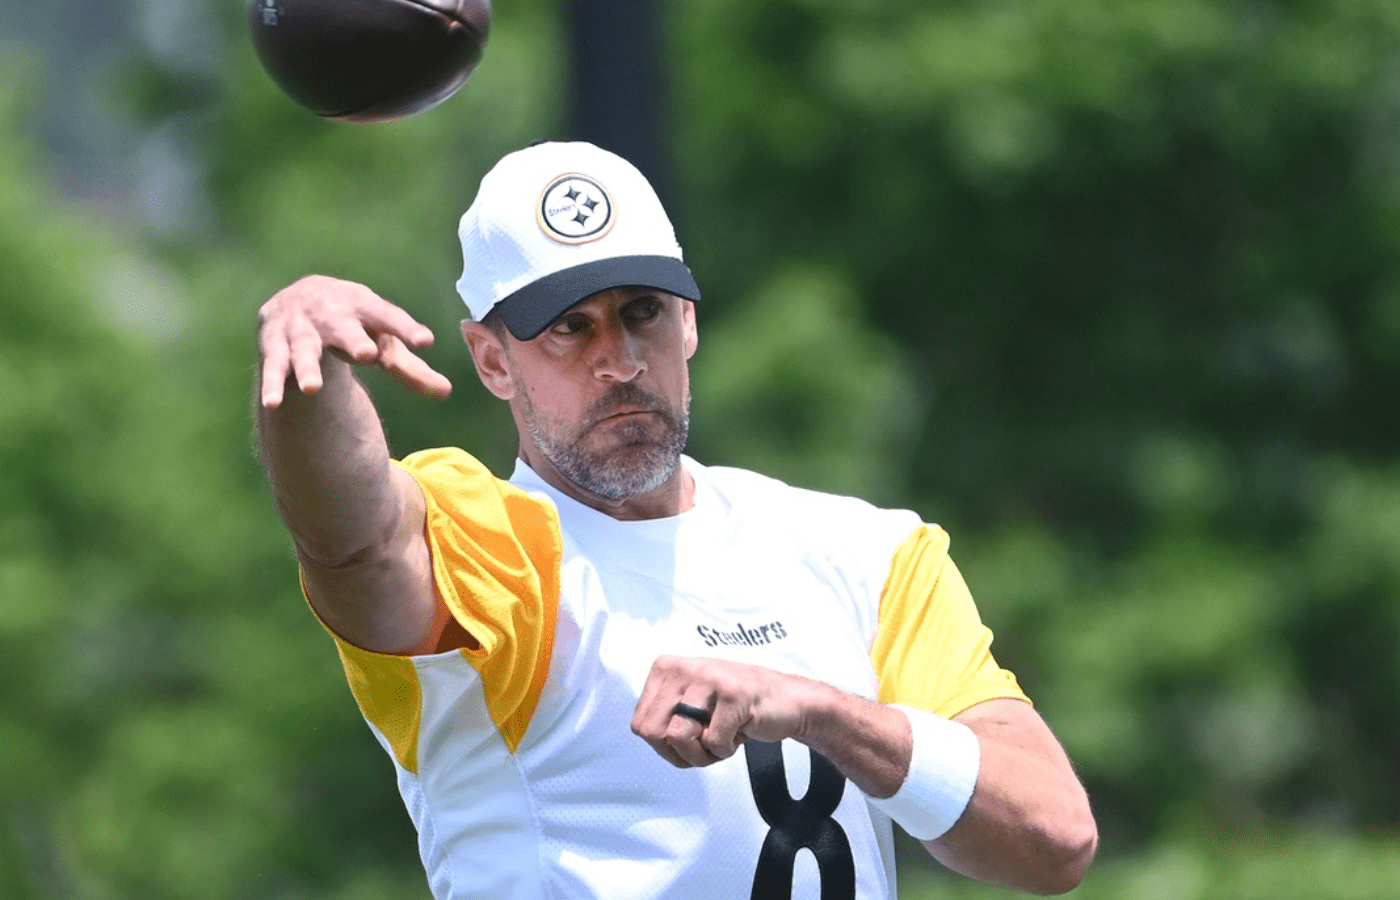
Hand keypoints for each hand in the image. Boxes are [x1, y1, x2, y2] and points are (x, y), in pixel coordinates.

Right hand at [258, 274, 451, 407]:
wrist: (298, 295)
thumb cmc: (353, 322)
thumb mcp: (381, 339)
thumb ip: (410, 369)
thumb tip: (446, 392)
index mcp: (363, 306)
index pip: (387, 317)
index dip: (405, 328)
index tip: (425, 341)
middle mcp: (330, 313)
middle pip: (342, 327)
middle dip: (353, 339)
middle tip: (367, 355)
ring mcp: (299, 328)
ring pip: (303, 348)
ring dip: (307, 367)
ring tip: (313, 389)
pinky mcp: (274, 344)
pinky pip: (272, 366)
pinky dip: (272, 384)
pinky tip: (272, 404)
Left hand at [631, 655, 818, 767]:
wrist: (786, 701)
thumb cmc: (735, 707)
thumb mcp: (688, 704)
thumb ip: (661, 717)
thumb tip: (643, 731)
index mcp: (667, 668)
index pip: (640, 724)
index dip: (663, 746)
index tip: (688, 739)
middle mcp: (684, 667)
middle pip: (655, 733)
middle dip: (681, 752)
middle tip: (706, 743)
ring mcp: (709, 678)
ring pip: (679, 738)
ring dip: (703, 754)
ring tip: (722, 737)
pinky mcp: (733, 694)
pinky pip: (714, 742)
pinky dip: (727, 750)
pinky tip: (740, 731)